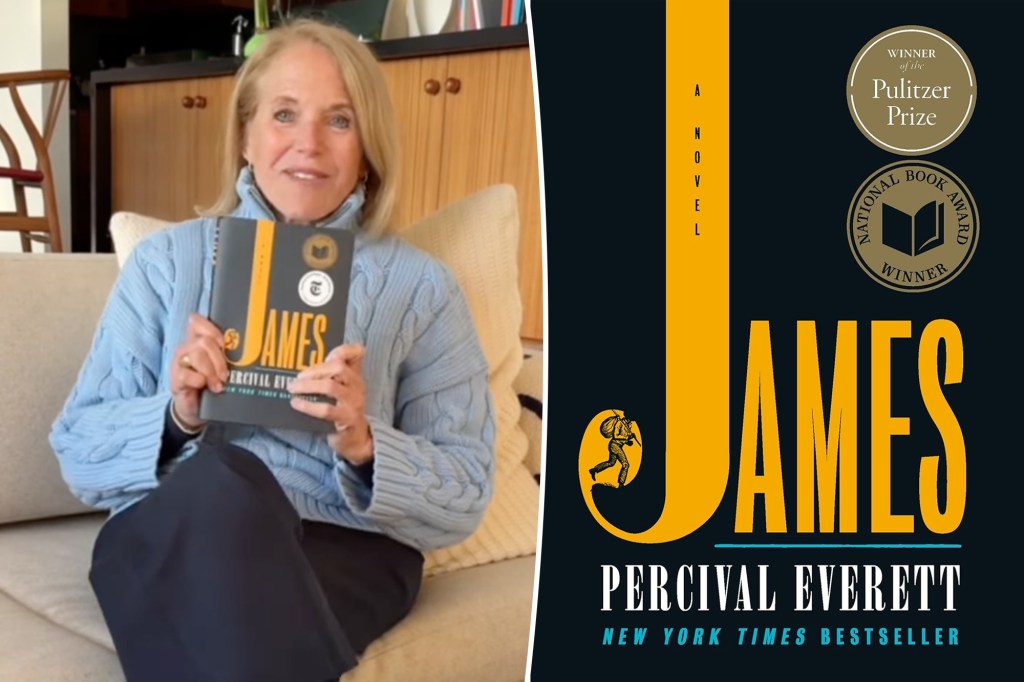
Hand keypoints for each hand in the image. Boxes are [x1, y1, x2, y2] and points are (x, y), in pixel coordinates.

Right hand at [170, 313, 227, 429]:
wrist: (197, 408)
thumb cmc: (212, 383)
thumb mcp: (221, 367)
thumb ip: (228, 355)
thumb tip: (248, 347)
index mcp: (198, 341)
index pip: (197, 322)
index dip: (211, 329)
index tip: (223, 343)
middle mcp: (187, 348)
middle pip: (204, 341)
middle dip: (219, 359)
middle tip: (225, 375)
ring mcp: (180, 363)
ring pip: (196, 355)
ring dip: (211, 371)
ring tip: (218, 385)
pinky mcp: (175, 379)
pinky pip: (186, 374)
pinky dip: (199, 380)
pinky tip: (204, 387)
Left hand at [289, 344, 373, 464]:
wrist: (356, 439)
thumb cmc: (343, 411)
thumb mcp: (342, 391)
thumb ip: (330, 376)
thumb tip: (302, 368)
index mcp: (355, 376)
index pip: (354, 354)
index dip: (342, 349)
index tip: (325, 352)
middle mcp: (357, 386)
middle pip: (338, 367)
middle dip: (314, 370)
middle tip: (298, 377)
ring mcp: (353, 403)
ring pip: (330, 387)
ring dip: (308, 386)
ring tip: (293, 389)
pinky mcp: (346, 419)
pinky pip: (326, 410)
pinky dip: (308, 406)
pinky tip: (296, 404)